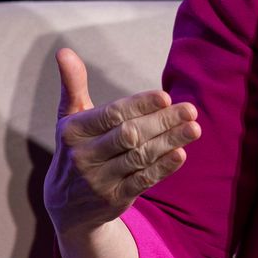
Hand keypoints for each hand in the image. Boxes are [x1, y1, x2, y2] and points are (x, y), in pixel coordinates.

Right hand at [43, 47, 200, 240]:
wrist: (67, 207)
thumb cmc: (76, 149)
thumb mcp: (68, 118)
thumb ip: (72, 84)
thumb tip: (64, 51)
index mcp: (73, 131)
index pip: (111, 115)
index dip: (140, 105)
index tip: (166, 96)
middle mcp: (83, 157)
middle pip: (130, 135)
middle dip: (162, 122)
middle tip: (190, 109)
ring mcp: (98, 181)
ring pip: (140, 157)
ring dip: (169, 141)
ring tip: (194, 128)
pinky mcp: (114, 199)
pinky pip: (143, 181)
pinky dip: (163, 168)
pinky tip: (181, 153)